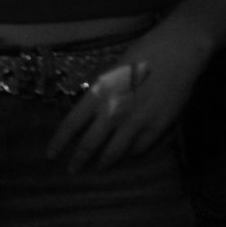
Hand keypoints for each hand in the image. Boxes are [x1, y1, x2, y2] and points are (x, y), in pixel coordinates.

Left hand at [47, 21, 209, 171]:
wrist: (175, 55)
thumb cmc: (139, 57)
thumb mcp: (109, 73)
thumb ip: (98, 94)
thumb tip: (89, 113)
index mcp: (98, 94)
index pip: (71, 124)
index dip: (59, 142)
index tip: (50, 155)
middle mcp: (114, 111)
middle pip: (91, 143)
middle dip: (79, 159)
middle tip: (72, 171)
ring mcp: (137, 122)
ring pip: (115, 151)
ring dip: (105, 162)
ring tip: (97, 169)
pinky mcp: (158, 127)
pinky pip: (140, 148)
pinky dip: (130, 154)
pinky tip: (127, 155)